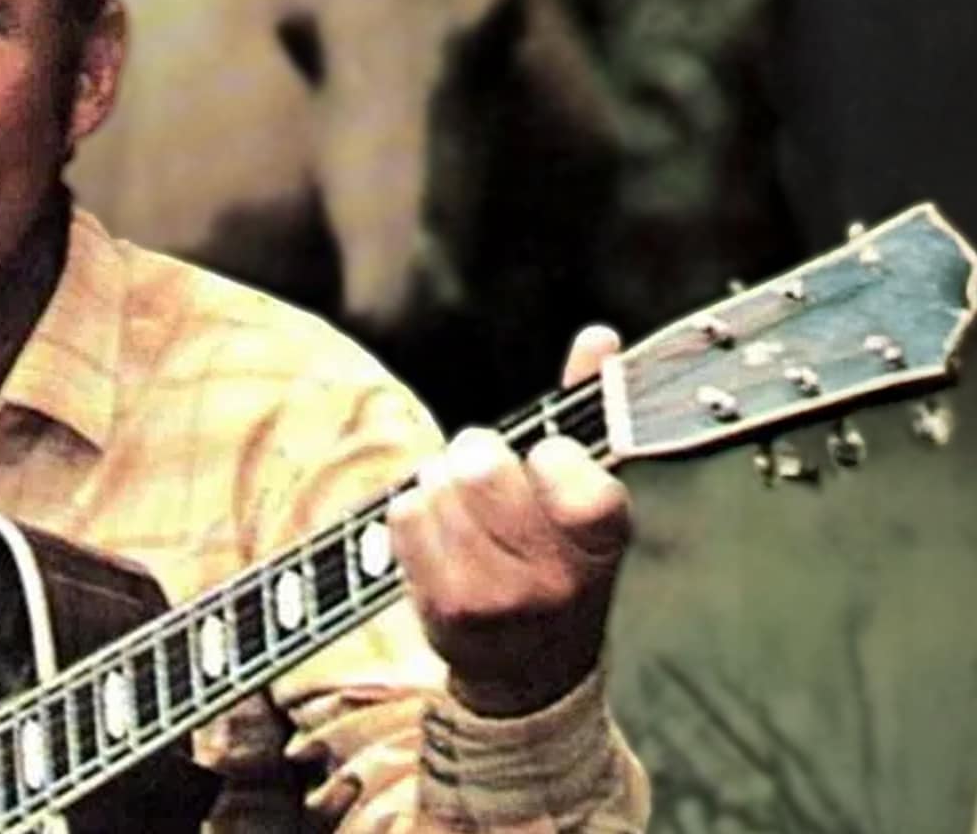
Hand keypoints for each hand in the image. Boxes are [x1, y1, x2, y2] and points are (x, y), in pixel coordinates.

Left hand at [387, 324, 630, 716]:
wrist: (532, 670)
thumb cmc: (560, 556)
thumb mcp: (590, 496)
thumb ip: (592, 412)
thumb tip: (598, 337)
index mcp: (603, 540)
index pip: (566, 466)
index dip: (547, 454)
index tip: (548, 466)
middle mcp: (554, 576)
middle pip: (480, 465)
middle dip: (478, 455)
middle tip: (488, 477)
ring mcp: (495, 597)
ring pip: (437, 485)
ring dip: (443, 484)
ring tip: (466, 513)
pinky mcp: (442, 609)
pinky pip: (405, 514)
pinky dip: (415, 512)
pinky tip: (440, 536)